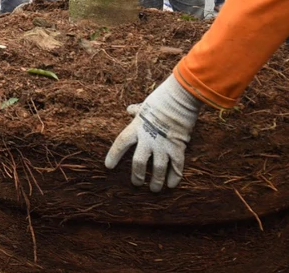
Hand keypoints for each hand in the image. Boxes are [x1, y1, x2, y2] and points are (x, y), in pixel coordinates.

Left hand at [105, 75, 200, 191]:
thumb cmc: (161, 99)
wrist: (180, 97)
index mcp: (137, 127)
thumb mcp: (145, 105)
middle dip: (137, 176)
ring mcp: (163, 144)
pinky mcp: (178, 147)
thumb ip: (137, 111)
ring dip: (156, 181)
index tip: (108, 166)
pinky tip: (171, 185)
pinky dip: (174, 177)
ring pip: (157, 169)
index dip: (114, 155)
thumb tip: (129, 110)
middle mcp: (148, 139)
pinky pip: (176, 167)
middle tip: (136, 183)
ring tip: (154, 189)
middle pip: (139, 162)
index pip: (121, 143)